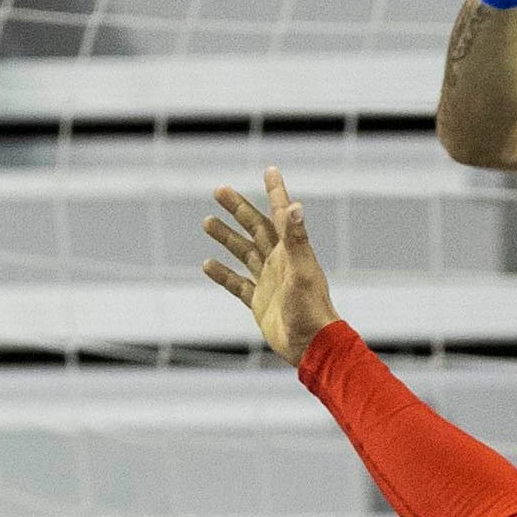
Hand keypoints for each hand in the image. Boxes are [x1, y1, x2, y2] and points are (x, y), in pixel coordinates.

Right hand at [200, 168, 337, 360]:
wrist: (310, 346)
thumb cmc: (310, 309)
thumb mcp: (302, 270)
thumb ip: (296, 239)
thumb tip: (294, 206)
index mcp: (291, 251)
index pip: (280, 214)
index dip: (275, 192)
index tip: (270, 170)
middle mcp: (279, 262)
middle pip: (255, 228)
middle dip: (238, 209)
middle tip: (218, 190)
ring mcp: (268, 281)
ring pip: (243, 252)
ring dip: (226, 237)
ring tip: (206, 221)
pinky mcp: (259, 301)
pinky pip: (237, 284)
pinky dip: (223, 274)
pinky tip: (207, 264)